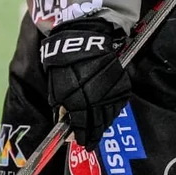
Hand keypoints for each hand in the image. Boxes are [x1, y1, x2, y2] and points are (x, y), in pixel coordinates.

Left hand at [41, 18, 131, 150]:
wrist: (86, 32)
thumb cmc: (64, 54)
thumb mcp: (54, 79)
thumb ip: (59, 100)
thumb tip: (62, 117)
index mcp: (74, 97)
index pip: (79, 122)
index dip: (80, 133)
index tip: (79, 140)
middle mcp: (93, 97)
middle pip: (95, 122)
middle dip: (92, 133)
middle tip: (89, 142)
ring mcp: (109, 91)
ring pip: (108, 115)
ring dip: (102, 125)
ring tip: (98, 133)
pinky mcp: (121, 84)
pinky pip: (117, 105)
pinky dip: (112, 113)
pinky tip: (107, 117)